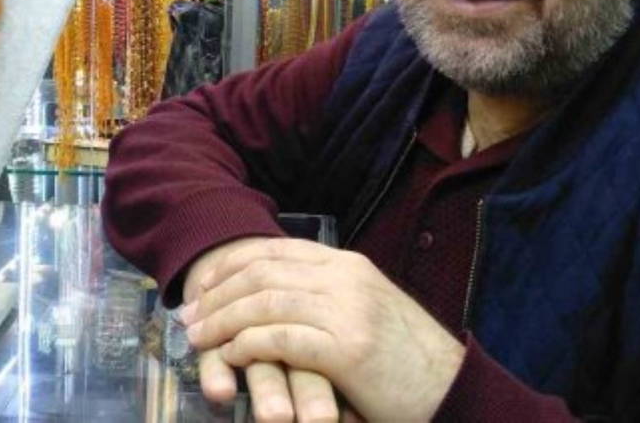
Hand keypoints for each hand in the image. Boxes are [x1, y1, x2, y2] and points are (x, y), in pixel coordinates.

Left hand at [182, 239, 464, 421]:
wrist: (453, 391)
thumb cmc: (405, 362)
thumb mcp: (367, 313)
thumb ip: (328, 298)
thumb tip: (277, 298)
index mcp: (349, 265)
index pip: (274, 249)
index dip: (229, 264)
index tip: (199, 285)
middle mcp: (347, 278)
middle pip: (262, 272)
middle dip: (216, 293)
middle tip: (187, 315)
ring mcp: (348, 310)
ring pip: (265, 303)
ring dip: (222, 320)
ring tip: (197, 339)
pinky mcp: (348, 349)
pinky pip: (280, 339)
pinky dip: (247, 346)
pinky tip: (228, 358)